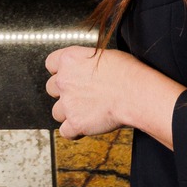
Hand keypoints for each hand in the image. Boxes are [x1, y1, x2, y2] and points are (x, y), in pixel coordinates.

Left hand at [45, 44, 182, 143]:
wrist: (135, 93)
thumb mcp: (104, 55)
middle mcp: (63, 80)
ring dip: (68, 113)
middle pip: (51, 88)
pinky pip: (66, 132)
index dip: (60, 71)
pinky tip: (85, 127)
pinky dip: (74, 132)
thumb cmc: (127, 72)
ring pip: (57, 112)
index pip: (51, 64)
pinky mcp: (75, 123)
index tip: (69, 76)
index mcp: (69, 59)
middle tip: (81, 95)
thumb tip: (88, 68)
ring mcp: (68, 103)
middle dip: (64, 93)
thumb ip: (87, 62)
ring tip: (85, 112)